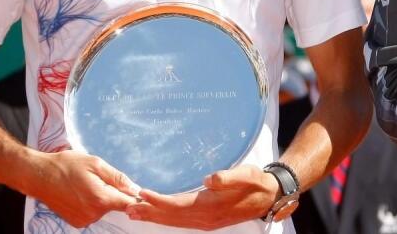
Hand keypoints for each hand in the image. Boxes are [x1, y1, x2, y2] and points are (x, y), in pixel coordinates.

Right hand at [27, 150, 140, 228]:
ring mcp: (83, 220)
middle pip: (115, 204)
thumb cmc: (66, 166)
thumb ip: (117, 178)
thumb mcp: (95, 164)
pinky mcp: (76, 222)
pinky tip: (79, 192)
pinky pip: (92, 212)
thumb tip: (135, 188)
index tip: (135, 190)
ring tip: (84, 183)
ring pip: (103, 208)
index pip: (128, 204)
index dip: (134, 197)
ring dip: (100, 197)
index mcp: (100, 199)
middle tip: (97, 178)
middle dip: (112, 191)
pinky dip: (90, 203)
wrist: (39, 176)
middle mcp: (93, 214)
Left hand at [126, 164, 280, 227]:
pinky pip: (181, 220)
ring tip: (134, 213)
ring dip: (154, 217)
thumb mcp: (246, 175)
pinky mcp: (206, 219)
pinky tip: (156, 214)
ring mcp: (206, 221)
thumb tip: (209, 179)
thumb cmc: (256, 182)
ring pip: (174, 221)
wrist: (269, 196)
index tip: (142, 193)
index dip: (159, 200)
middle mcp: (206, 218)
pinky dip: (165, 217)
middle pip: (171, 217)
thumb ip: (227, 177)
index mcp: (212, 206)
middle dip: (149, 212)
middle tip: (127, 207)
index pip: (179, 205)